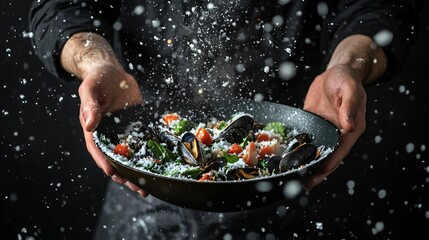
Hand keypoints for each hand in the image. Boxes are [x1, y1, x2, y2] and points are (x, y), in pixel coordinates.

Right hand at [79, 65, 147, 196]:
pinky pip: (143, 142)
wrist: (112, 72)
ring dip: (138, 170)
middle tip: (139, 189)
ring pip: (130, 156)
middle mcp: (109, 135)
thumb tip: (89, 125)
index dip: (106, 164)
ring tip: (150, 186)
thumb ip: (90, 107)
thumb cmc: (97, 80)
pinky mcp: (136, 127)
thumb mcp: (91, 90)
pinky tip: (160, 163)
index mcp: (94, 130)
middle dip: (126, 176)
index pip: (98, 151)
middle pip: (116, 160)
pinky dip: (149, 154)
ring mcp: (123, 132)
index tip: (114, 175)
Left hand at [302, 34, 387, 189]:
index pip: (340, 151)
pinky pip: (308, 139)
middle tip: (305, 184)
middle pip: (329, 156)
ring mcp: (326, 130)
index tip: (320, 174)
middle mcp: (339, 132)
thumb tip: (349, 126)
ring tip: (296, 177)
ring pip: (317, 151)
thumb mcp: (349, 89)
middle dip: (318, 170)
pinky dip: (301, 149)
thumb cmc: (346, 79)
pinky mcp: (314, 124)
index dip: (330, 163)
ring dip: (309, 163)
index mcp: (351, 128)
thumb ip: (349, 106)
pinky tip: (291, 157)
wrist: (337, 72)